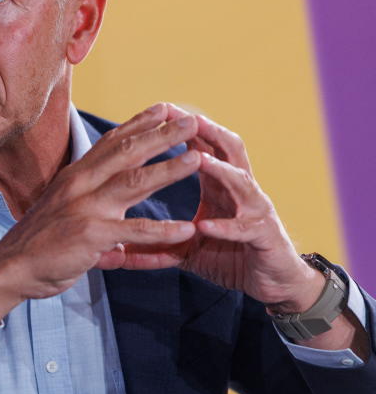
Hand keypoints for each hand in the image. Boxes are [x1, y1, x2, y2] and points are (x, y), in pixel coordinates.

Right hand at [0, 103, 200, 323]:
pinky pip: (134, 231)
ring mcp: (86, 208)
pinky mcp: (91, 235)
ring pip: (134, 183)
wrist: (12, 267)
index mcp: (75, 176)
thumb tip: (116, 216)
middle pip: (127, 153)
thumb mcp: (64, 210)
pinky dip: (162, 231)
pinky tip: (187, 229)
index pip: (111, 142)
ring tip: (197, 159)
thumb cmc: (40, 242)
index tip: (164, 109)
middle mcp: (80, 185)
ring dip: (168, 170)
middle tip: (191, 120)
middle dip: (161, 135)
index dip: (138, 123)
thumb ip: (92, 205)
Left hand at [169, 111, 320, 310]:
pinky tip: (205, 226)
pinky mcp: (265, 236)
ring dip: (220, 171)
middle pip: (228, 151)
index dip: (186, 128)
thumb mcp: (189, 246)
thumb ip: (159, 241)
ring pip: (241, 182)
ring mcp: (256, 211)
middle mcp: (241, 191)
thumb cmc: (231, 256)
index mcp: (221, 186)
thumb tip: (119, 246)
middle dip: (208, 132)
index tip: (161, 111)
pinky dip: (226, 226)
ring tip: (199, 161)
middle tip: (184, 117)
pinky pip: (245, 228)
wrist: (273, 283)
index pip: (205, 147)